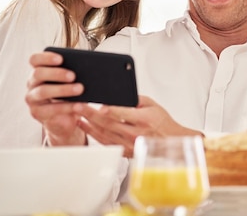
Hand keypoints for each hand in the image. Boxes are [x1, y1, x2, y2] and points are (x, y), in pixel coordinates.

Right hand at [25, 51, 86, 145]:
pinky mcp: (37, 113)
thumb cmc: (70, 93)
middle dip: (56, 73)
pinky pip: (50, 110)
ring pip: (43, 91)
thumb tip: (91, 64)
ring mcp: (32, 99)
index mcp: (40, 70)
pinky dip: (67, 107)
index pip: (35, 59)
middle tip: (73, 75)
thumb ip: (75, 71)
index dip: (46, 57)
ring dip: (62, 89)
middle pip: (38, 73)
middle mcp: (32, 83)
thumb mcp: (72, 81)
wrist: (65, 117)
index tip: (61, 58)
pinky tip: (79, 105)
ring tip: (80, 89)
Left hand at [77, 96, 200, 156]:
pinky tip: (87, 127)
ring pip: (104, 135)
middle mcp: (135, 133)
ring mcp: (128, 144)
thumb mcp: (152, 104)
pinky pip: (106, 143)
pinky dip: (94, 135)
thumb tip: (118, 96)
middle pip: (108, 124)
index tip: (98, 107)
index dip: (110, 111)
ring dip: (89, 125)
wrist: (169, 141)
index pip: (123, 114)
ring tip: (78, 116)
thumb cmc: (162, 121)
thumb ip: (135, 99)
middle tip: (78, 107)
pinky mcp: (125, 151)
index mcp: (143, 119)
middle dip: (91, 115)